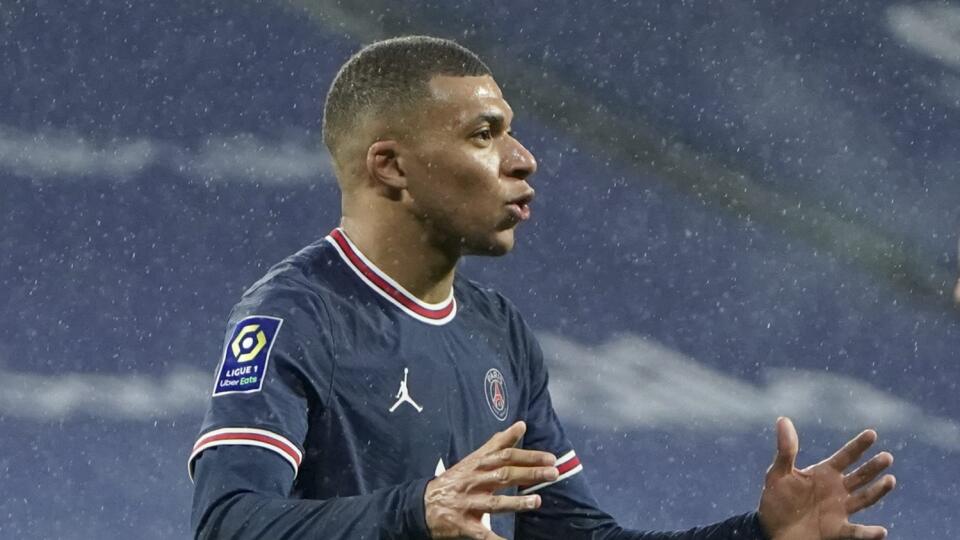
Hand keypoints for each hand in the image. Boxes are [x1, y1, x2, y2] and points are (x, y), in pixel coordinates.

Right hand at [424, 421, 557, 539]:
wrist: (423, 504)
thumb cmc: (455, 480)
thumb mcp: (475, 459)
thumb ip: (498, 443)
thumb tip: (521, 425)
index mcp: (478, 466)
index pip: (505, 456)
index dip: (528, 456)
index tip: (549, 457)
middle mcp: (473, 482)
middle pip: (503, 476)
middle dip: (529, 474)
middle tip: (552, 474)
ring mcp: (468, 504)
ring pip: (494, 503)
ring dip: (516, 503)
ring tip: (537, 501)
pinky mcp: (463, 525)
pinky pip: (482, 533)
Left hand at [759, 417, 895, 539]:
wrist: (773, 529)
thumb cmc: (776, 499)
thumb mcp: (778, 473)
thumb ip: (785, 450)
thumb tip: (783, 419)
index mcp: (824, 473)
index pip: (845, 456)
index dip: (858, 446)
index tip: (872, 433)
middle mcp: (836, 489)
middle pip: (860, 476)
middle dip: (873, 467)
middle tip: (886, 457)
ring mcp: (839, 510)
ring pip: (864, 499)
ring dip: (878, 491)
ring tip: (890, 480)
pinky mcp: (837, 530)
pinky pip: (856, 532)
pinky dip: (868, 533)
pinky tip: (880, 531)